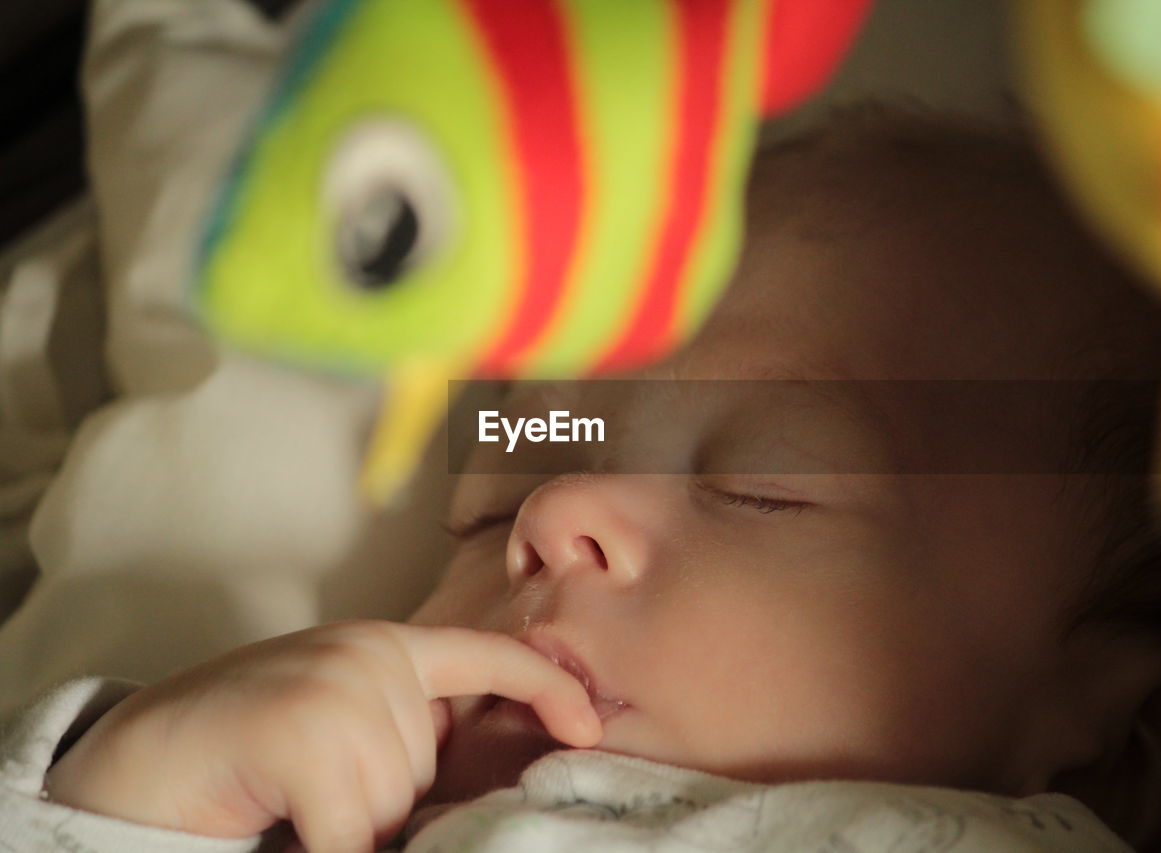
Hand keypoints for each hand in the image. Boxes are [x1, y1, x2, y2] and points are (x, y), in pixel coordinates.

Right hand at [44, 621, 600, 851]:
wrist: (141, 757)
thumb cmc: (248, 750)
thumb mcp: (340, 722)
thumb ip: (401, 727)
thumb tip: (469, 777)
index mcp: (384, 645)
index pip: (485, 657)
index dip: (545, 685)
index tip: (589, 724)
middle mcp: (368, 653)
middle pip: (426, 766)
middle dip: (381, 798)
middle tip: (306, 782)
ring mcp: (336, 683)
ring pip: (390, 800)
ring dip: (345, 820)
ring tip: (284, 790)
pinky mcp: (301, 726)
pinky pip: (350, 826)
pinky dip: (326, 843)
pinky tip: (284, 824)